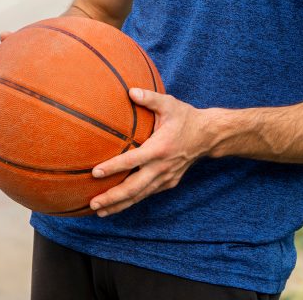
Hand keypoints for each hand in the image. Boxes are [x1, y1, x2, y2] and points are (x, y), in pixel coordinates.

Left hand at [88, 88, 212, 215]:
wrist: (208, 136)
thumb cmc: (185, 117)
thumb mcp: (169, 104)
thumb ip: (149, 97)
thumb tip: (129, 91)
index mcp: (159, 148)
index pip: (132, 161)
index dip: (113, 167)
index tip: (95, 173)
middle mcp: (162, 167)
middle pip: (134, 188)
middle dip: (113, 197)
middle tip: (93, 203)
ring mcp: (166, 178)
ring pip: (139, 195)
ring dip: (119, 205)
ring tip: (99, 211)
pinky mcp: (168, 183)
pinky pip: (147, 194)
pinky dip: (131, 201)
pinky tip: (117, 205)